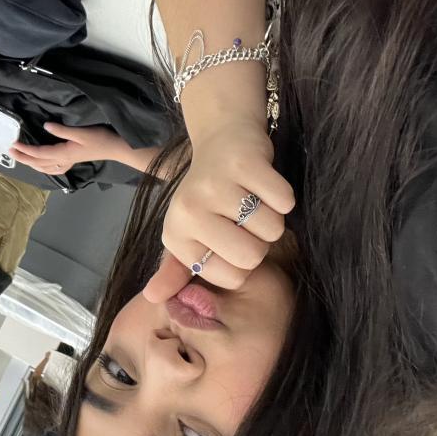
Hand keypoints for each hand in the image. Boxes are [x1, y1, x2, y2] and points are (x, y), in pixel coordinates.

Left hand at [9, 123, 123, 175]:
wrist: (116, 148)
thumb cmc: (100, 138)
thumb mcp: (81, 132)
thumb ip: (62, 130)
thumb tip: (45, 126)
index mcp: (63, 153)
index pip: (39, 153)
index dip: (25, 150)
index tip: (13, 144)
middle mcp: (63, 161)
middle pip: (38, 162)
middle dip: (23, 157)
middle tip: (10, 151)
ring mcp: (67, 163)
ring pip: (44, 167)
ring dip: (30, 163)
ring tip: (20, 157)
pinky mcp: (72, 161)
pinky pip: (53, 169)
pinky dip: (43, 168)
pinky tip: (41, 165)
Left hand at [143, 118, 293, 301]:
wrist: (222, 137)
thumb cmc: (208, 194)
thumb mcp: (188, 232)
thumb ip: (175, 270)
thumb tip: (152, 298)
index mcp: (175, 234)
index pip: (231, 277)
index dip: (241, 261)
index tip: (229, 236)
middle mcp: (189, 210)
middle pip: (252, 257)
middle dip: (260, 242)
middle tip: (243, 218)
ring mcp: (215, 185)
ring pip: (272, 230)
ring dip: (272, 217)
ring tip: (252, 198)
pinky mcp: (243, 163)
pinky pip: (284, 201)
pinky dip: (282, 195)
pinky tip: (263, 184)